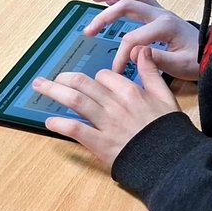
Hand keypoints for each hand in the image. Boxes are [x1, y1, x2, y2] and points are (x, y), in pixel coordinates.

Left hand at [34, 46, 180, 170]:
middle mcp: (115, 104)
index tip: (88, 85)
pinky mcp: (101, 144)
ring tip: (39, 87)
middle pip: (83, 84)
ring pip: (76, 101)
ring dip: (54, 92)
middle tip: (48, 79)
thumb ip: (151, 72)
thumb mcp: (166, 96)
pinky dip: (60, 124)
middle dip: (63, 78)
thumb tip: (142, 50)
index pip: (103, 76)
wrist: (171, 160)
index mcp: (131, 91)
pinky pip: (76, 129)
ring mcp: (107, 123)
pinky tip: (49, 122)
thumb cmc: (169, 130)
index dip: (93, 79)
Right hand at [85, 0, 199, 81]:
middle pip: (128, 6)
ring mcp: (161, 11)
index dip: (121, 55)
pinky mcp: (160, 14)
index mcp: (166, 26)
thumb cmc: (199, 60)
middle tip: (89, 30)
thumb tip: (134, 54)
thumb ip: (158, 61)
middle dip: (106, 17)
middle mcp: (162, 14)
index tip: (115, 71)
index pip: (133, 39)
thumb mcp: (182, 66)